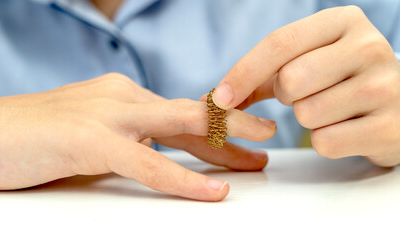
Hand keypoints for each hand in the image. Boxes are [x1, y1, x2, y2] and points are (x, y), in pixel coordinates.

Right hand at [0, 73, 275, 200]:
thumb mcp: (91, 137)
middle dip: (233, 126)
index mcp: (123, 98)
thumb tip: (157, 157)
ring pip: (178, 127)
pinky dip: (182, 179)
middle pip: (190, 113)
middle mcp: (121, 99)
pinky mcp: (89, 141)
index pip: (181, 112)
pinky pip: (148, 163)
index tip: (244, 140)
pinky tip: (212, 191)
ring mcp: (107, 116)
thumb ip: (126, 142)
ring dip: (223, 143)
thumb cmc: (32, 139)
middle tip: (268, 139)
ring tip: (258, 158)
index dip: (217, 125)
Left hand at [212, 6, 399, 165]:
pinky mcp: (390, 127)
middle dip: (286, 96)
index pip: (279, 43)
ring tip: (333, 110)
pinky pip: (325, 142)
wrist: (399, 103)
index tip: (221, 98)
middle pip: (290, 81)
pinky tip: (346, 128)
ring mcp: (385, 86)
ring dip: (308, 119)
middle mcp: (369, 47)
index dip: (243, 72)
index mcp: (344, 21)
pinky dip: (325, 141)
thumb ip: (264, 72)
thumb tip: (216, 98)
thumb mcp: (309, 60)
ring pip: (306, 114)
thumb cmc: (340, 79)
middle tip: (306, 95)